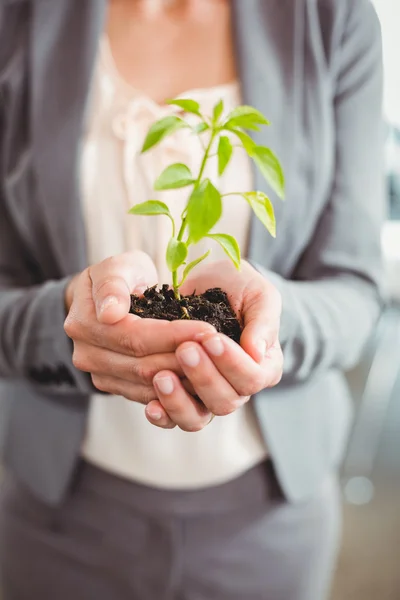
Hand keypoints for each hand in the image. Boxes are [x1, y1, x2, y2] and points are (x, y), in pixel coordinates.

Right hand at [64, 252, 215, 406]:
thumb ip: (112, 286)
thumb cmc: (120, 277)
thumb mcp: (117, 267)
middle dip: (185, 359)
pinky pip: (149, 396)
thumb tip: (109, 313)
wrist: (110, 299)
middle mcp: (87, 355)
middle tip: (219, 350)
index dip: (173, 336)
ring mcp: (100, 375)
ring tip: (216, 365)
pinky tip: (202, 378)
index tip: (208, 329)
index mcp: (84, 324)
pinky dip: (177, 390)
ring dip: (184, 378)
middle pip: (143, 366)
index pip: (135, 337)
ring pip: (148, 386)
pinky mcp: (116, 388)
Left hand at [146, 260, 282, 430]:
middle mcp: (237, 388)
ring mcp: (207, 396)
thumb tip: (257, 353)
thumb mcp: (258, 294)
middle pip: (225, 401)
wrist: (207, 281)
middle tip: (184, 349)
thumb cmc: (238, 287)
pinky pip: (173, 418)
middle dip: (204, 377)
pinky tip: (150, 406)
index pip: (252, 379)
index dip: (233, 363)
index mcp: (263, 366)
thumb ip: (263, 322)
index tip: (211, 338)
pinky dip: (163, 414)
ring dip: (179, 400)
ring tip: (161, 377)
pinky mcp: (181, 396)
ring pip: (197, 417)